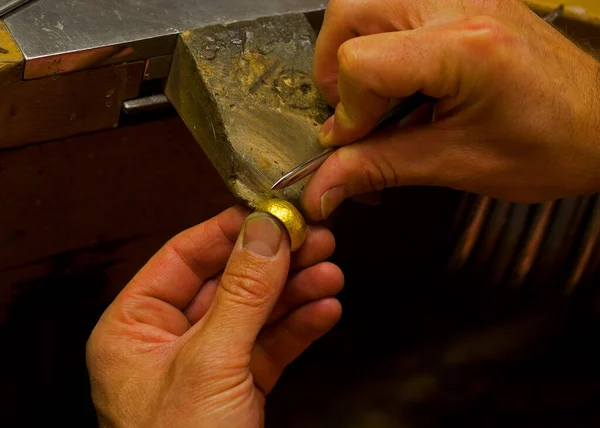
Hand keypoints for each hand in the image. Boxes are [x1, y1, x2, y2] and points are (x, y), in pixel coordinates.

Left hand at [86, 206, 342, 426]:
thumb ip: (242, 294)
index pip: (185, 256)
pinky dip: (299, 327)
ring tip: (331, 272)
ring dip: (295, 292)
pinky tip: (325, 309)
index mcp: (134, 327)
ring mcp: (206, 364)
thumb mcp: (210, 363)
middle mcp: (168, 340)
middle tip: (316, 239)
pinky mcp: (237, 388)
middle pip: (229, 282)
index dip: (232, 231)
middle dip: (276, 263)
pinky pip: (270, 347)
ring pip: (256, 313)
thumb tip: (265, 231)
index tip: (273, 214)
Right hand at [302, 0, 599, 220]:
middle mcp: (459, 3)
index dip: (347, 111)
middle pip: (350, 12)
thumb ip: (380, 167)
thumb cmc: (549, 146)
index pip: (360, 62)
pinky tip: (400, 79)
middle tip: (355, 113)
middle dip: (334, 69)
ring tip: (375, 94)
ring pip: (365, 1)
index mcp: (466, 48)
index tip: (355, 142)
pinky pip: (394, 4)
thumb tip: (322, 186)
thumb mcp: (457, 164)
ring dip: (353, 49)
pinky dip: (379, 41)